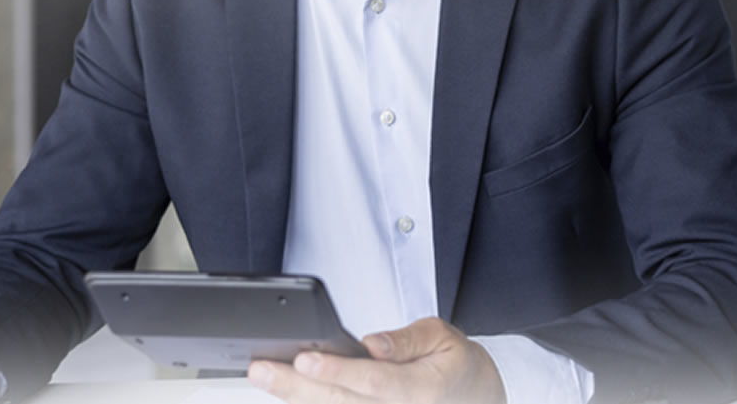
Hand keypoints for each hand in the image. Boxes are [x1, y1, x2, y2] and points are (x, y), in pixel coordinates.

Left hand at [248, 316, 506, 403]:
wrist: (474, 400)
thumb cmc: (455, 366)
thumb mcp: (443, 338)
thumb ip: (407, 340)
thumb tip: (372, 344)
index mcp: (423, 391)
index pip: (373, 383)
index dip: (337, 372)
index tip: (305, 360)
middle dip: (297, 388)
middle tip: (262, 370)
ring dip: (297, 400)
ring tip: (264, 377)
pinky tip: (288, 395)